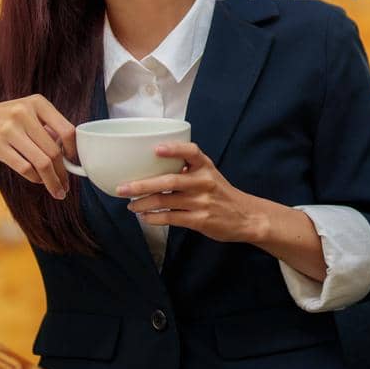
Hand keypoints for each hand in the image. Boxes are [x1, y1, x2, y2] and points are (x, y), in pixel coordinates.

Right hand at [0, 95, 75, 198]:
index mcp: (37, 103)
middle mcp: (24, 113)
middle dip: (63, 172)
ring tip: (57, 190)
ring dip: (52, 180)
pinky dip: (35, 178)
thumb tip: (70, 152)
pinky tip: (38, 181)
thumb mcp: (25, 113)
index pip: (67, 130)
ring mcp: (9, 128)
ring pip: (41, 162)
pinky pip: (24, 167)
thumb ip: (46, 128)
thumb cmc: (2, 120)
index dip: (74, 151)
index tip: (75, 163)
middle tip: (66, 185)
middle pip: (54, 150)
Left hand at [117, 143, 261, 243]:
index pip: (191, 152)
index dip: (174, 149)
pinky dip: (154, 218)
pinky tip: (145, 217)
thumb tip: (153, 168)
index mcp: (206, 167)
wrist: (246, 217)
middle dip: (141, 185)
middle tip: (122, 188)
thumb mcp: (210, 175)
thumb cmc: (222, 194)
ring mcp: (202, 202)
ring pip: (165, 201)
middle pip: (169, 180)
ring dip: (143, 204)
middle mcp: (204, 182)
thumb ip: (188, 170)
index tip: (156, 149)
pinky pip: (171, 218)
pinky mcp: (200, 220)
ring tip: (130, 205)